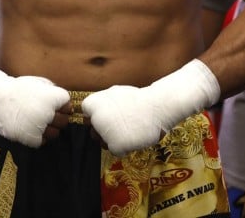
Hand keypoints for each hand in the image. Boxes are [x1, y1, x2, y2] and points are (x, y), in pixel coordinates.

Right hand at [0, 51, 69, 146]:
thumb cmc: (19, 88)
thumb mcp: (39, 82)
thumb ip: (54, 91)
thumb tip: (68, 103)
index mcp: (54, 97)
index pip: (68, 105)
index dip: (62, 106)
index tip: (52, 104)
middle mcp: (50, 113)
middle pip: (64, 121)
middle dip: (58, 118)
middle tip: (46, 115)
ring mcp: (40, 126)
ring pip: (55, 134)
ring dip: (50, 129)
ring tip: (38, 123)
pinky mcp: (31, 138)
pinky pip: (42, 141)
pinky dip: (39, 137)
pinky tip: (31, 128)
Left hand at [82, 59, 219, 155]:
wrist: (157, 106)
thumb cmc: (138, 99)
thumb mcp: (113, 94)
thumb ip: (100, 105)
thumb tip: (89, 114)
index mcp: (92, 104)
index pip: (86, 117)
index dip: (99, 117)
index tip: (112, 115)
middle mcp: (95, 119)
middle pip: (94, 132)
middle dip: (105, 131)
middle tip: (122, 124)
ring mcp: (104, 133)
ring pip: (104, 143)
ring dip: (114, 140)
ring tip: (129, 129)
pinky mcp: (115, 146)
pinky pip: (116, 151)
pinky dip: (124, 147)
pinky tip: (133, 136)